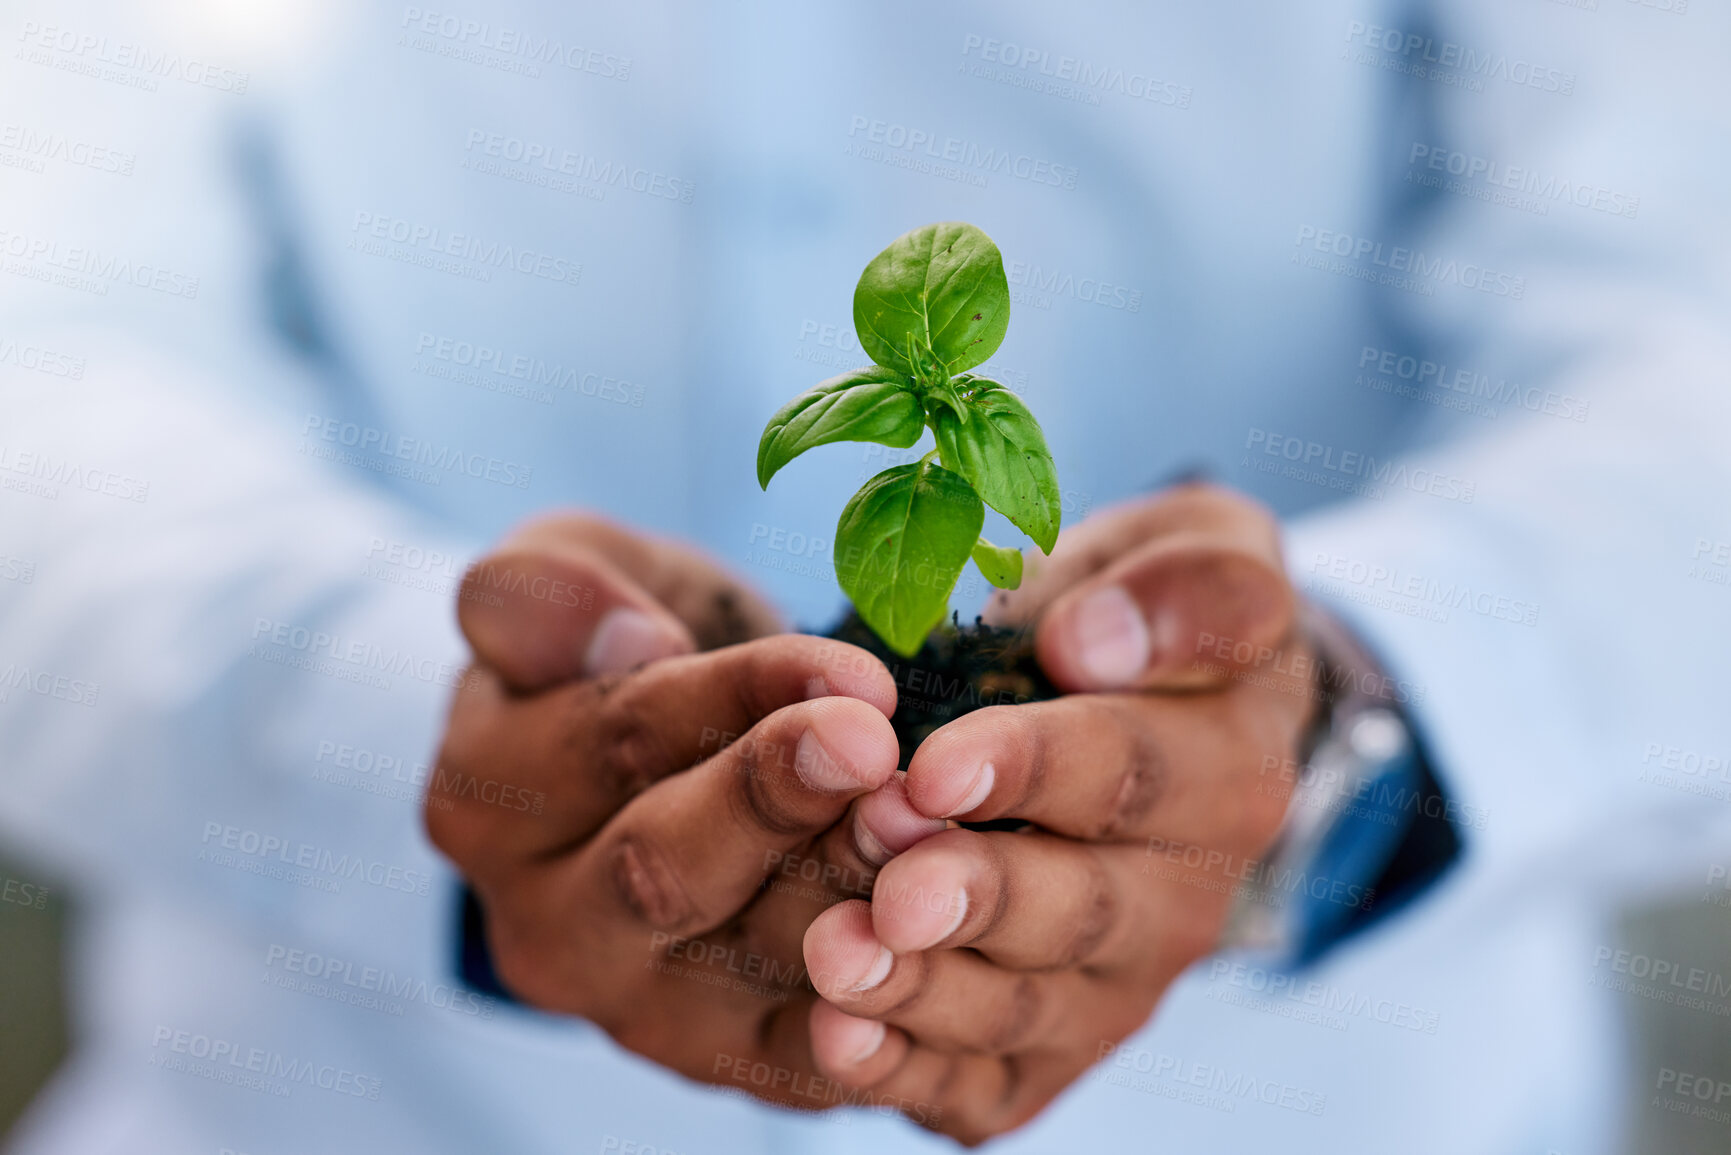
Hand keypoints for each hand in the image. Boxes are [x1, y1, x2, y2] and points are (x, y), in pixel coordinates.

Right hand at [425, 513, 948, 1110]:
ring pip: (746, 967)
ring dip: (849, 904)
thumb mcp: (568, 573)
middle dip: (781, 809)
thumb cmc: (630, 642)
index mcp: (485, 797)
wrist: (667, 764)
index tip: (855, 676)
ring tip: (938, 840)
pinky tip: (942, 962)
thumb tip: (626, 639)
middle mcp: (542, 924)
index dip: (738, 701)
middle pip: (662, 873)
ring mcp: (631, 1007)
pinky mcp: (721, 1059)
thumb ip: (550, 590)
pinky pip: (798, 1056)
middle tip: (886, 758)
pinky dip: (874, 1022)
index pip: (617, 738)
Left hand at [801, 484, 1317, 1142]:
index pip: (1133, 774)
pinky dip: (912, 1071)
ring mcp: (1118, 981)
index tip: (933, 767)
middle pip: (1083, 911)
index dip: (1033, 772)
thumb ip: (1184, 586)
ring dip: (927, 991)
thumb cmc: (1151, 620)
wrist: (1155, 718)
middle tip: (886, 885)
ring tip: (836, 960)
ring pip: (1027, 1006)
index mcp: (1227, 768)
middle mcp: (1185, 894)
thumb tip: (1092, 639)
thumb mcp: (1204, 553)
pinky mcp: (1053, 1042)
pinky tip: (835, 1042)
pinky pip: (990, 1078)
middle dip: (978, 899)